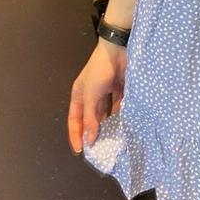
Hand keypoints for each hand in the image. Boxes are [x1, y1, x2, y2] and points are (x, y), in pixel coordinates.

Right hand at [67, 38, 127, 154]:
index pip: (75, 120)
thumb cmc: (99, 71)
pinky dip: (121, 115)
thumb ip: (90, 117)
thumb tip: (89, 140)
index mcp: (79, 95)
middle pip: (91, 118)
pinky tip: (125, 125)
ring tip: (113, 140)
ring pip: (106, 113)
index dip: (76, 135)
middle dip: (94, 132)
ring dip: (109, 125)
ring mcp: (106, 92)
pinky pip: (119, 106)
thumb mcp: (90, 95)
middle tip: (100, 149)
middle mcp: (91, 95)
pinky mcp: (120, 89)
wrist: (118, 49)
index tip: (80, 151)